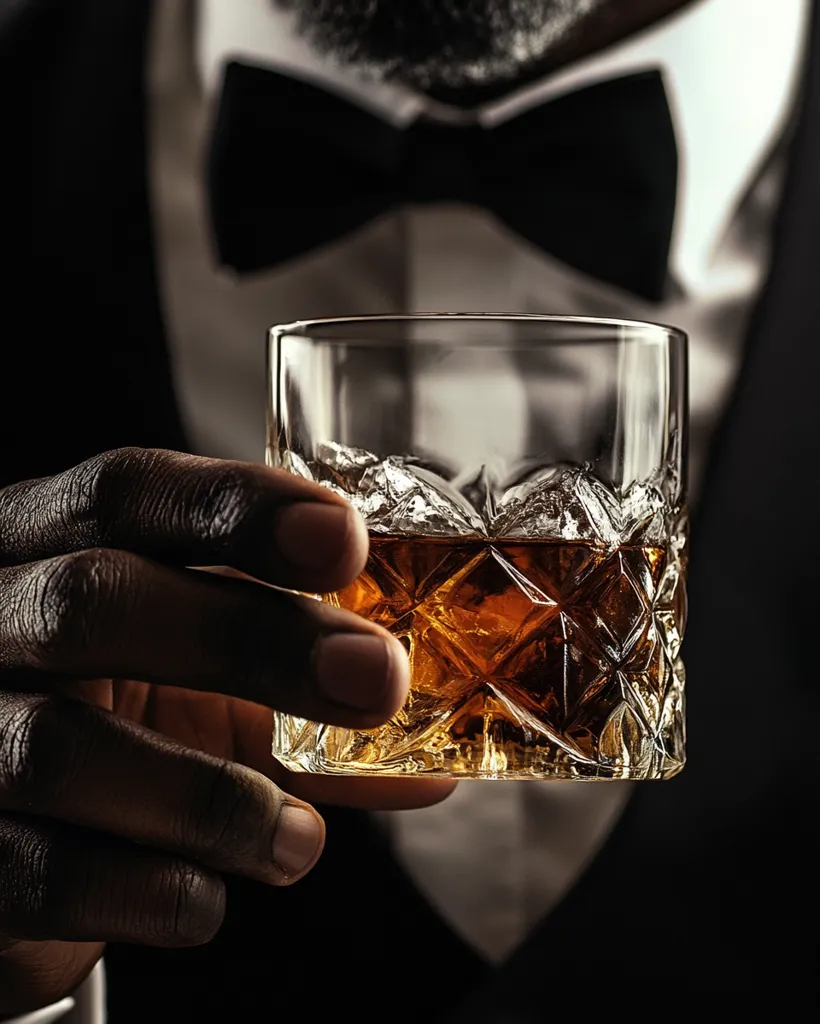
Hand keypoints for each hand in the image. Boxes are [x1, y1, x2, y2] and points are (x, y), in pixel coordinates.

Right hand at [0, 448, 453, 1014]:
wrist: (4, 829)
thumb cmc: (117, 718)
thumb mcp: (204, 686)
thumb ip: (306, 705)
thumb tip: (432, 757)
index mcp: (48, 544)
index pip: (127, 492)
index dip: (237, 507)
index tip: (345, 539)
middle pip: (96, 598)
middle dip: (249, 638)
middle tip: (377, 680)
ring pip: (57, 745)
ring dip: (207, 798)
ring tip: (296, 840)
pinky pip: (32, 870)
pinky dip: (142, 890)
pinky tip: (207, 898)